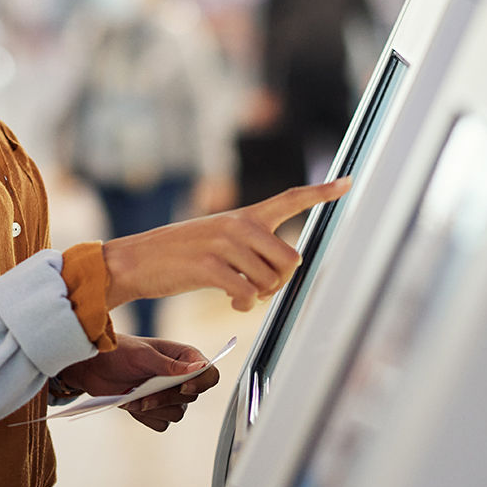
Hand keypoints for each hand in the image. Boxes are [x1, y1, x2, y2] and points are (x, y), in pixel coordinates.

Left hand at [56, 335, 219, 432]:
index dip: (201, 383)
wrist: (94, 367)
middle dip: (165, 398)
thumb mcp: (142, 355)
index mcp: (183, 357)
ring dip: (153, 409)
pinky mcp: (155, 410)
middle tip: (143, 393)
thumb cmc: (117, 351)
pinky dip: (145, 417)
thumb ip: (168, 364)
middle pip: (191, 398)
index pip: (209, 374)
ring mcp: (168, 395)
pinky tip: (131, 403)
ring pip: (177, 414)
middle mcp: (180, 377)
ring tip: (133, 397)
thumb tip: (198, 369)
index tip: (183, 387)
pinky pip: (161, 424)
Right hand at [103, 177, 350, 311]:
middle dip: (280, 282)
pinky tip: (230, 302)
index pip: (290, 199)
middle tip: (258, 289)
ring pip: (271, 281)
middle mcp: (238, 224)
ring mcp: (224, 243)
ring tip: (237, 294)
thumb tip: (283, 271)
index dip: (323, 192)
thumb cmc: (181, 256)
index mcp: (244, 215)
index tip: (349, 182)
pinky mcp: (210, 265)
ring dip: (259, 296)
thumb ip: (251, 247)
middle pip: (291, 260)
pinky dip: (243, 305)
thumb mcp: (218, 239)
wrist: (136, 261)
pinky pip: (247, 293)